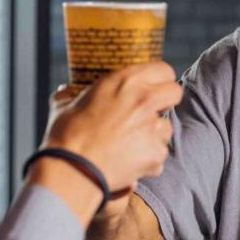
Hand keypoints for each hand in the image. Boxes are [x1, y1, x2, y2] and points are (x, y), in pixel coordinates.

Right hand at [41, 63, 180, 197]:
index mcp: (125, 81)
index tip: (152, 89)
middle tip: (150, 114)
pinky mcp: (156, 153)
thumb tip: (66, 91)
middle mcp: (144, 99)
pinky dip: (148, 162)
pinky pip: (159, 156)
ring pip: (167, 128)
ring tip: (130, 146)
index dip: (159, 80)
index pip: (163, 70)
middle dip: (166, 102)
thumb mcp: (64, 104)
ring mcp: (153, 127)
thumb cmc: (66, 136)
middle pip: (174, 93)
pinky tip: (129, 164)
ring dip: (154, 136)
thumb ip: (71, 94)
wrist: (72, 169)